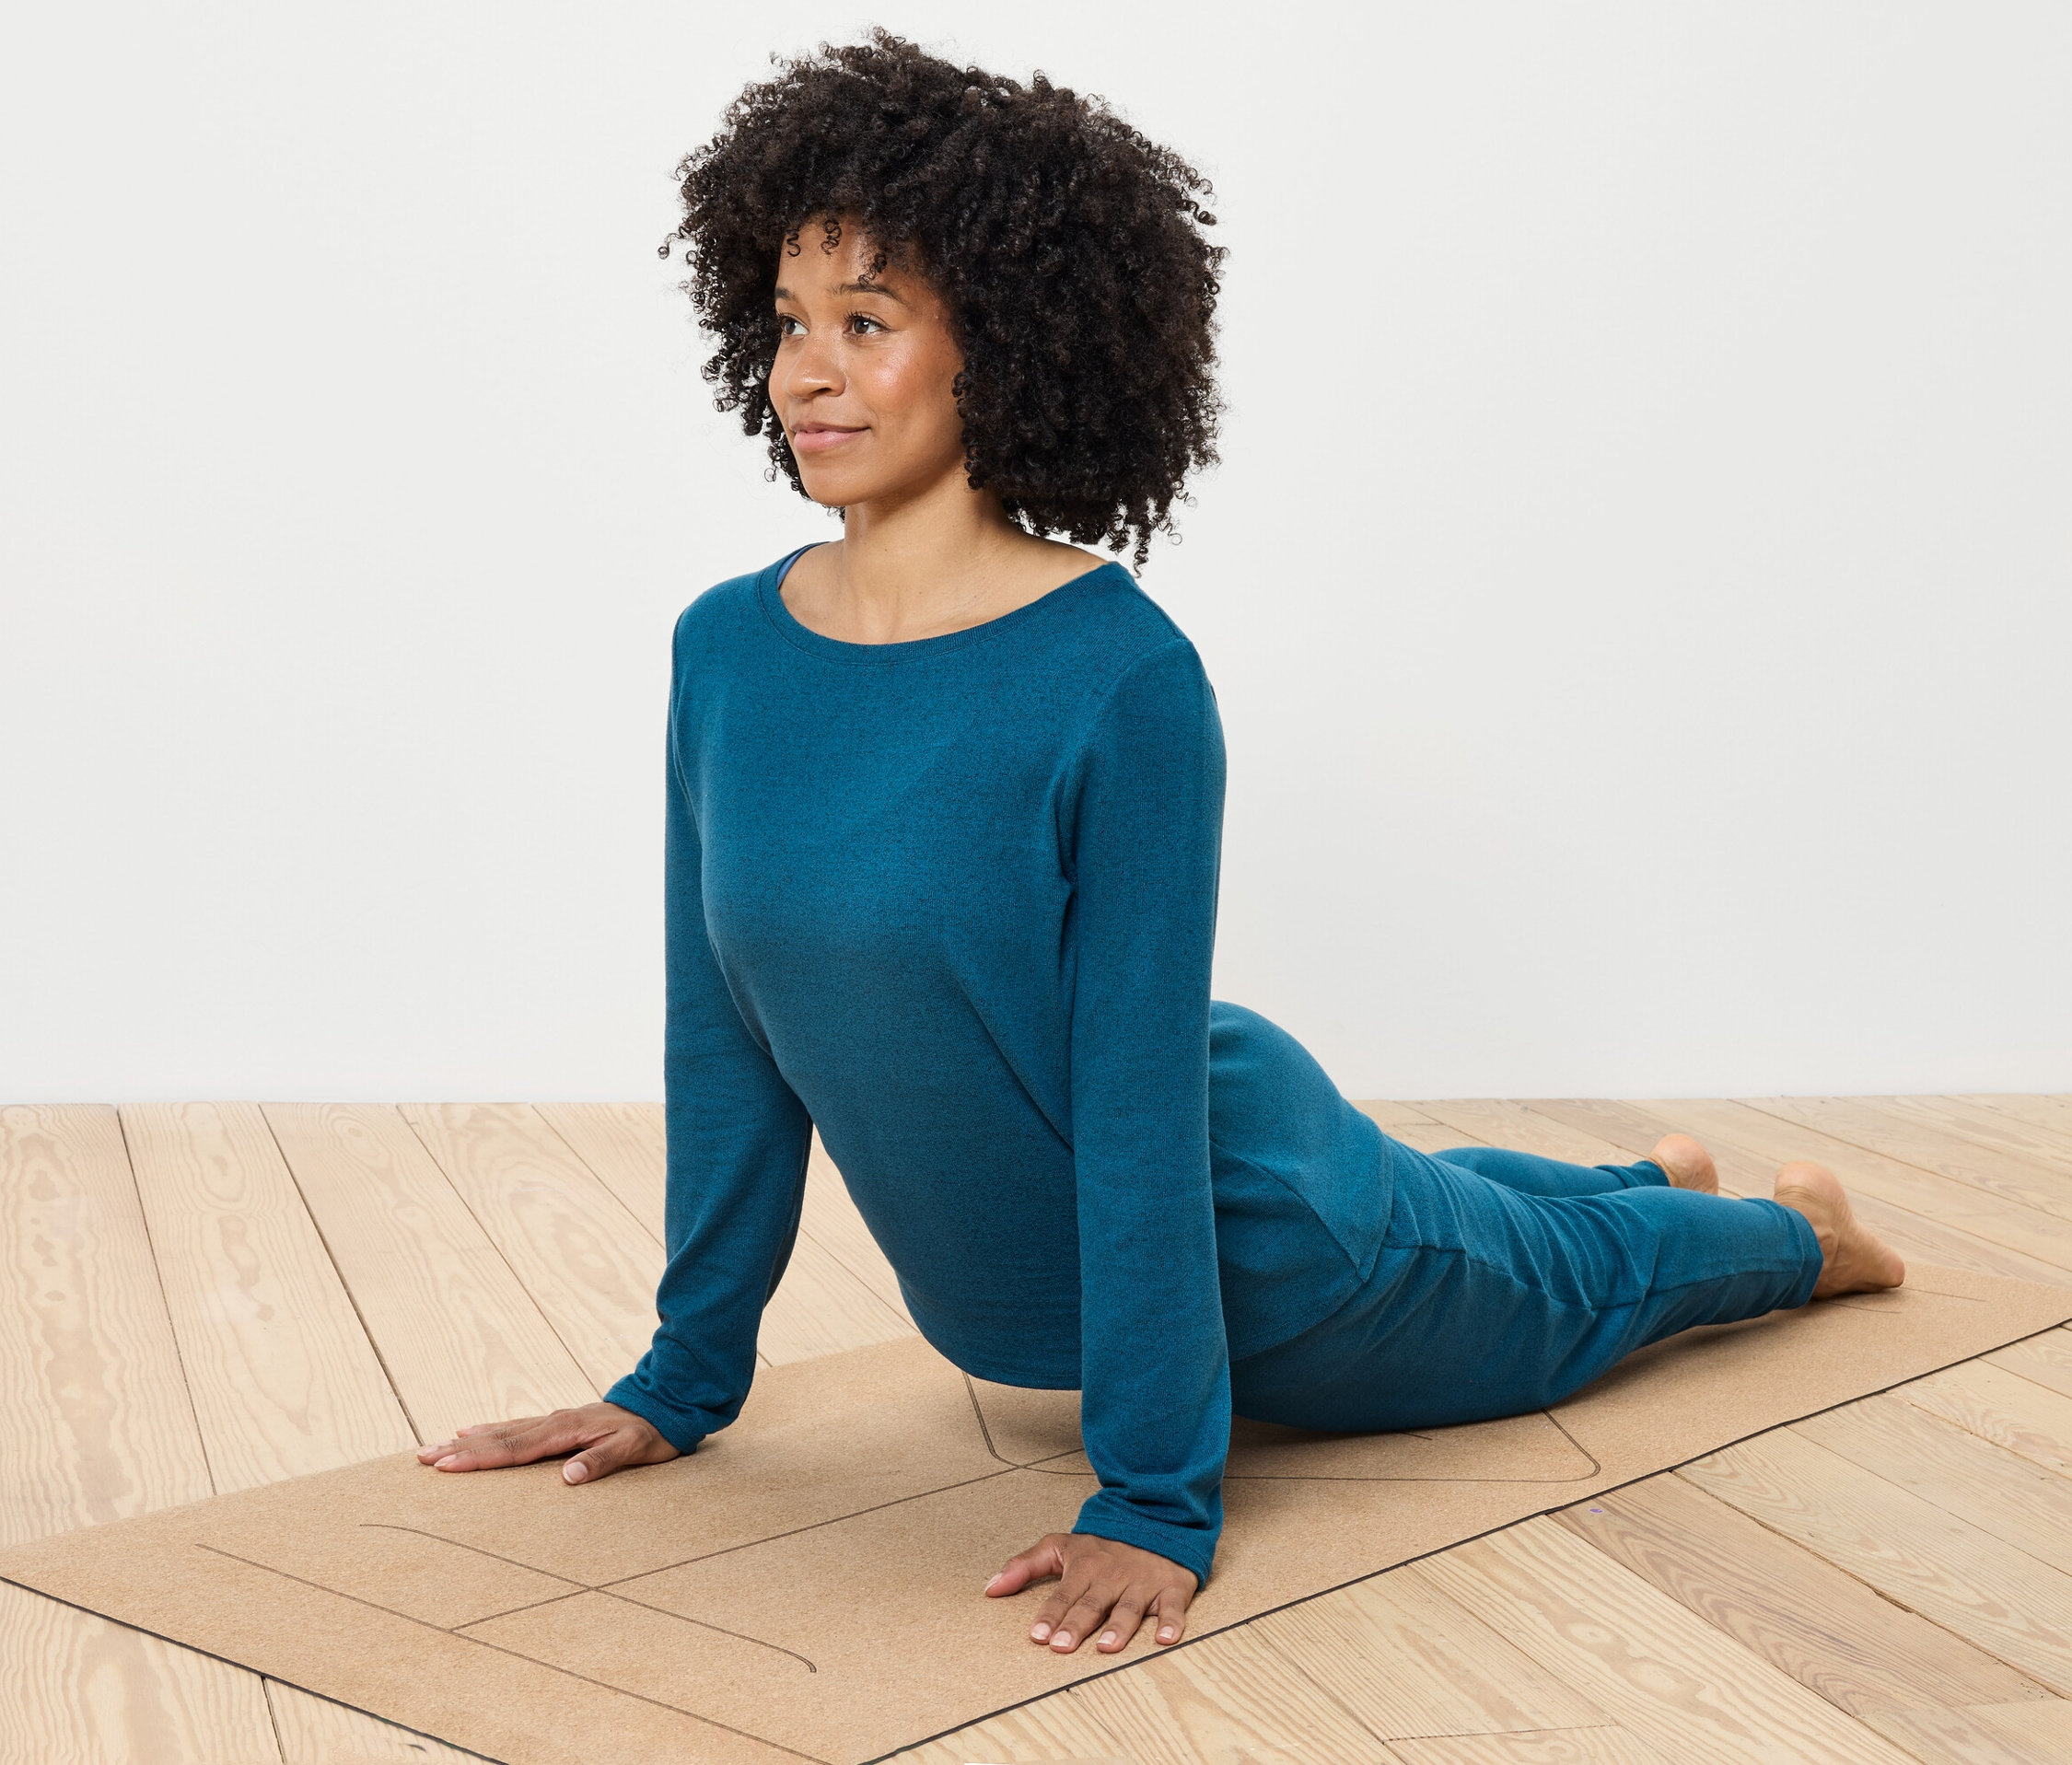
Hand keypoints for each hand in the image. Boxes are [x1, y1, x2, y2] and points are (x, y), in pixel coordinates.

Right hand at [415, 1402, 679, 1483]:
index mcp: (566, 1430)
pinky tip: (473, 1430)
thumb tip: (567, 1478)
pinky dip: (490, 1429)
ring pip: (502, 1430)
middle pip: (499, 1437)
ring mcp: (554, 1420)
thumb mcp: (635, 1449)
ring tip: (435, 1445)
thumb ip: (601, 1461)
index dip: (479, 1458)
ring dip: (468, 1440)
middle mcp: (554, 1422)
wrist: (666, 1403)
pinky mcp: (559, 1421)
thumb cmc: (651, 1432)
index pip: (514, 1448)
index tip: (446, 1465)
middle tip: (421, 1457)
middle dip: (459, 1449)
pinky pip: (515, 1426)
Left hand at [985, 1531, 1196, 1654]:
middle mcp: (1112, 1577)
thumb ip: (1025, 1565)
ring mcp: (1143, 1583)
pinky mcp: (1172, 1588)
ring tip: (1106, 1647)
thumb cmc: (1103, 1543)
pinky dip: (1172, 1623)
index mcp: (1085, 1568)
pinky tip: (1165, 1639)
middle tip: (1062, 1646)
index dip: (1049, 1615)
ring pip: (1129, 1608)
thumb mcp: (1060, 1545)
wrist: (1155, 1518)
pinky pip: (1173, 1607)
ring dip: (1118, 1627)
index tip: (1037, 1636)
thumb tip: (990, 1588)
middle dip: (1076, 1625)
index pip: (1063, 1595)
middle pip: (1092, 1605)